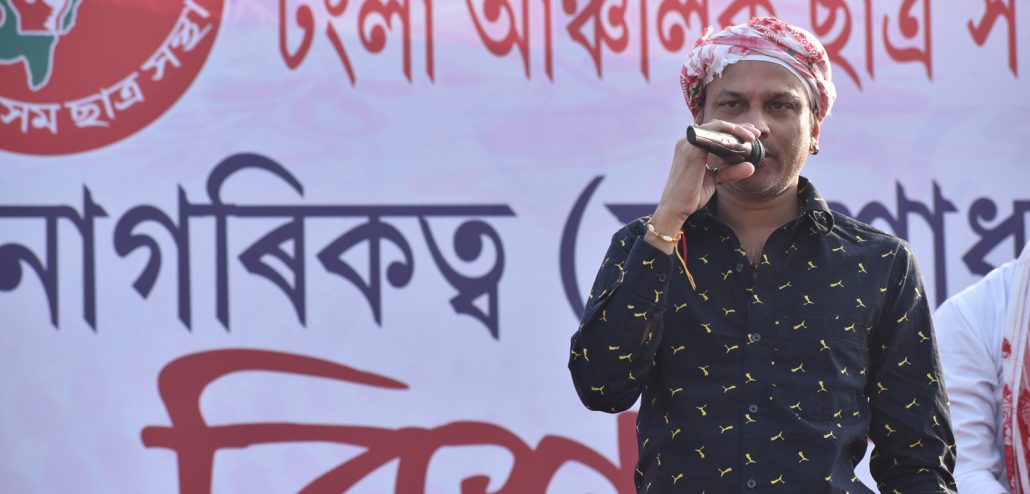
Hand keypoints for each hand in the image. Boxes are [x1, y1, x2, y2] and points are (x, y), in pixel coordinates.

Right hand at [644, 120, 758, 253]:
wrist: (676, 208)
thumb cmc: (691, 195)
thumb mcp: (714, 180)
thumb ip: (730, 171)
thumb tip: (751, 166)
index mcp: (690, 147)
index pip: (713, 132)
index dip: (733, 131)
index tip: (751, 136)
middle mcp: (687, 142)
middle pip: (716, 126)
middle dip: (738, 127)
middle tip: (756, 133)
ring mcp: (688, 143)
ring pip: (717, 126)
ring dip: (737, 129)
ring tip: (752, 137)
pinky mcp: (691, 148)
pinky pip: (713, 132)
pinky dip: (730, 133)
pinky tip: (742, 140)